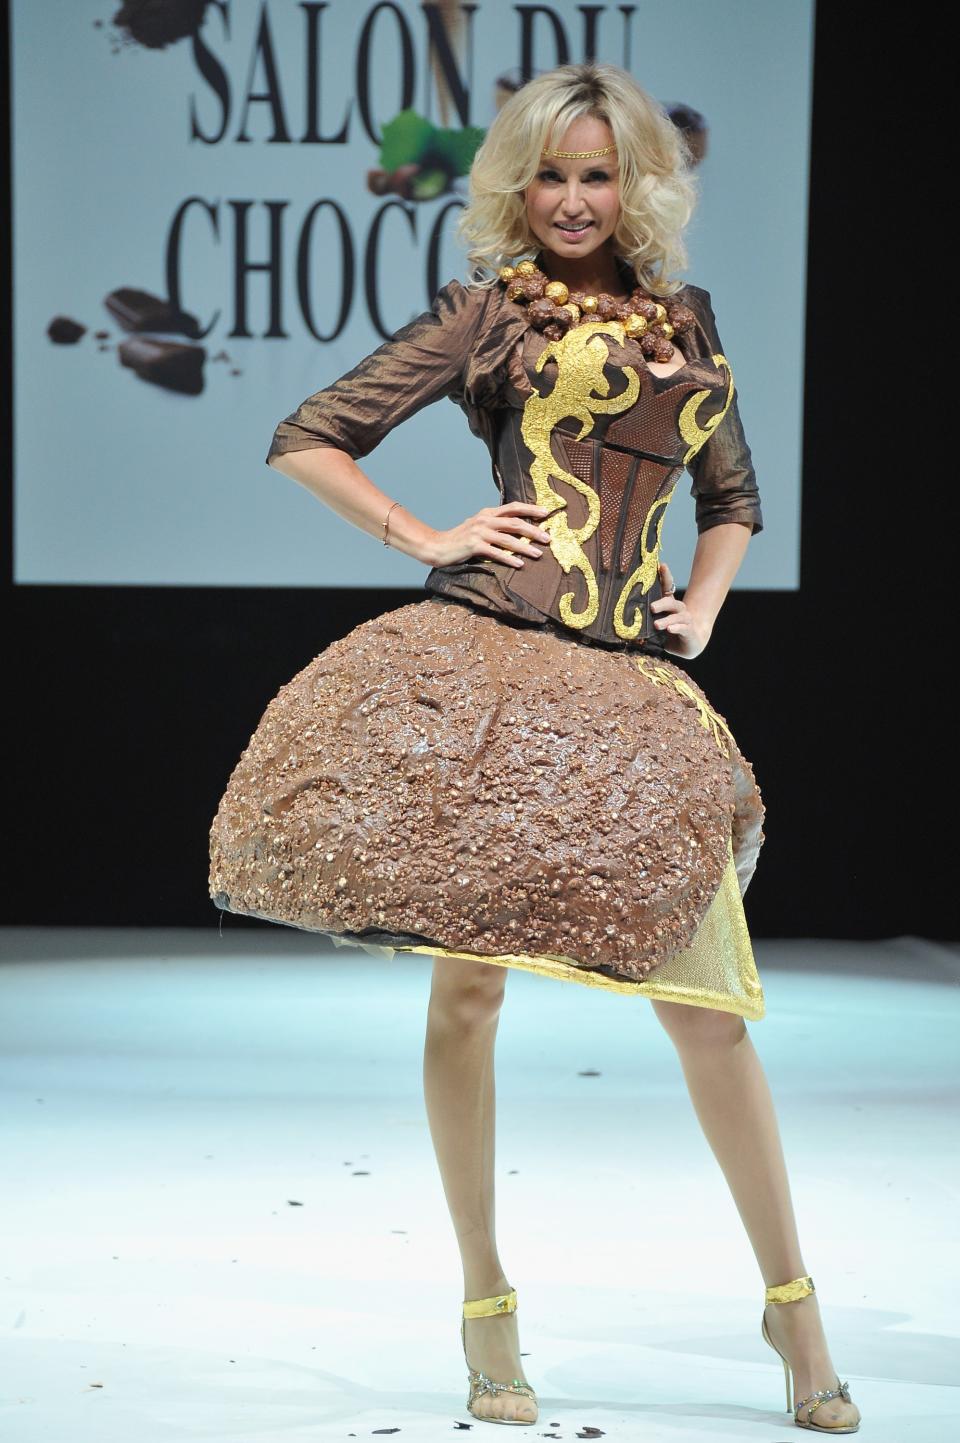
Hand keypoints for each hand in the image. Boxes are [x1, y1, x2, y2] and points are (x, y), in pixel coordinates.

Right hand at [429, 501, 553, 567]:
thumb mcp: (478, 527)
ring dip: (525, 547)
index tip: (546, 513)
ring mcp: (479, 532)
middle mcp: (485, 520)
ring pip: (508, 539)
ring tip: (538, 554)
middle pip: (514, 523)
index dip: (531, 509)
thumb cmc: (461, 540)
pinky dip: (509, 559)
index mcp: (487, 513)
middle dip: (533, 530)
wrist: (438, 547)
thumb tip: (517, 529)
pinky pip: (496, 553)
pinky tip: (519, 564)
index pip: (513, 508)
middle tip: (548, 538)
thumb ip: (495, 525)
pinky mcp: (474, 546)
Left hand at [650, 560, 712, 658]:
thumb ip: (645, 622)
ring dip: (666, 620)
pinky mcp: (689, 631)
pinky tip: (670, 629)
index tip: (661, 565)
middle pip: (671, 603)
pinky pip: (683, 628)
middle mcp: (678, 610)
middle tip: (652, 608)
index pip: (667, 588)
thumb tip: (626, 620)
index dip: (666, 576)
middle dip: (662, 604)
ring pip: (677, 617)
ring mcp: (685, 620)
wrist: (690, 645)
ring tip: (657, 625)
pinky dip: (676, 628)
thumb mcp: (656, 626)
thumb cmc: (669, 634)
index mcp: (669, 605)